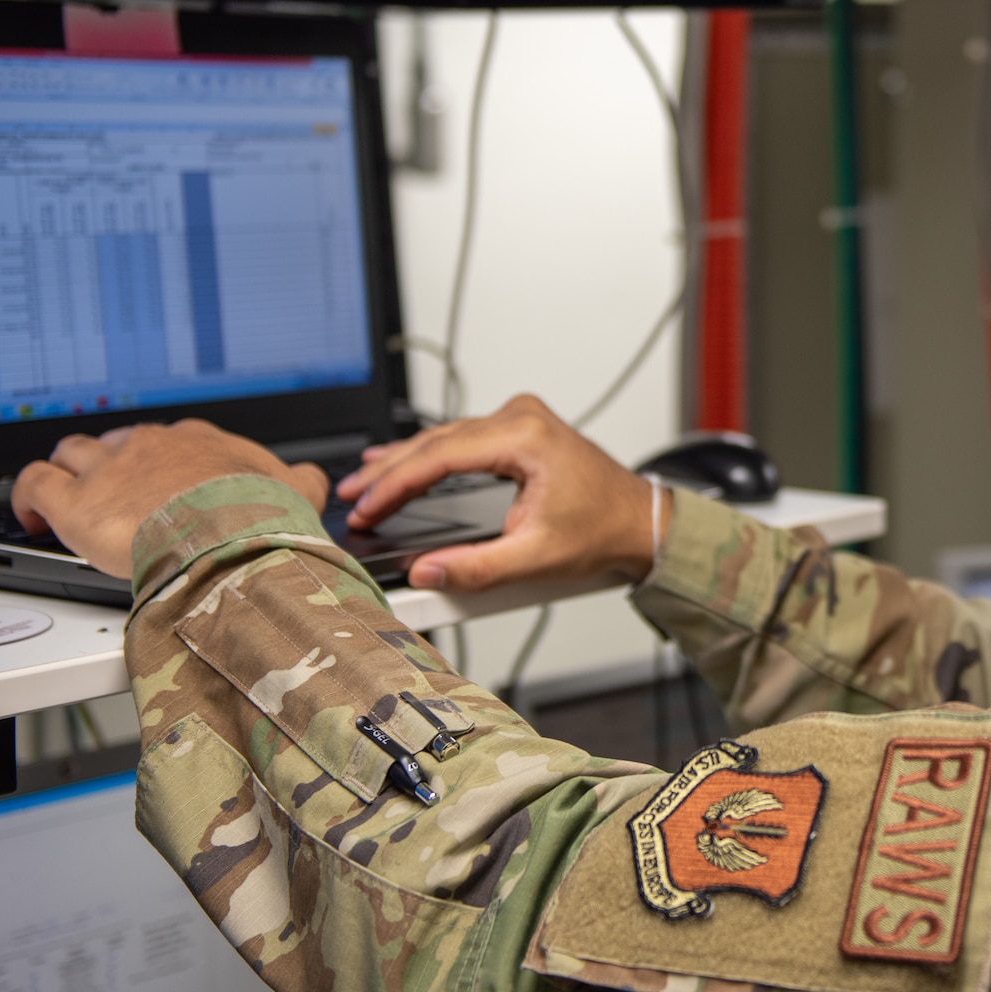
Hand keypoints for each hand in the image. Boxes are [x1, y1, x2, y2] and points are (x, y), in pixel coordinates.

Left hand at [13, 419, 329, 578]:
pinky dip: (28, 497)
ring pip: (71, 452)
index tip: (168, 486)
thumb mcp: (297, 492)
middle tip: (122, 497)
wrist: (228, 539)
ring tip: (72, 498)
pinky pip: (34, 483)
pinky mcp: (74, 502)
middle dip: (116, 465)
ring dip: (70, 471)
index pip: (172, 440)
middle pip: (118, 442)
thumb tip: (312, 478)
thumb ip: (302, 480)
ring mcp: (108, 470)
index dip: (166, 464)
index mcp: (196, 441)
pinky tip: (33, 516)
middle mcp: (147, 446)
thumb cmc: (260, 519)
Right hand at [336, 394, 660, 590]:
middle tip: (350, 496)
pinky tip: (402, 463)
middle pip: (436, 442)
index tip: (366, 509)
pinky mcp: (521, 428)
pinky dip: (430, 455)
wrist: (639, 521)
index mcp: (525, 437)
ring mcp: (521, 418)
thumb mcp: (536, 558)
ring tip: (365, 483)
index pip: (440, 457)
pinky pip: (462, 438)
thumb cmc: (602, 531)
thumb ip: (476, 570)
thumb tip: (425, 574)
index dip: (395, 486)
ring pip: (446, 438)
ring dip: (405, 462)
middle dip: (389, 472)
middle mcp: (521, 417)